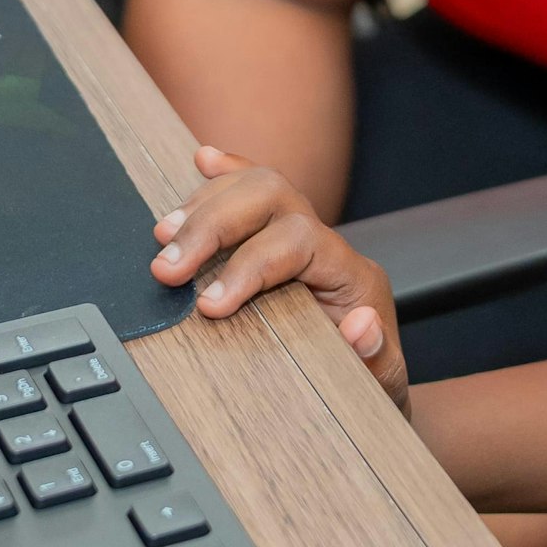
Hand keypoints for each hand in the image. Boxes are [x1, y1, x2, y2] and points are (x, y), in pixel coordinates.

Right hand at [150, 146, 407, 403]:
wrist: (376, 381)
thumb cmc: (374, 386)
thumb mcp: (382, 385)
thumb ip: (376, 359)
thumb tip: (361, 324)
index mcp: (352, 275)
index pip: (299, 241)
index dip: (250, 265)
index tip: (209, 305)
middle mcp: (328, 244)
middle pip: (271, 196)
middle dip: (213, 225)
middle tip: (167, 267)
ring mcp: (303, 234)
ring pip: (257, 186)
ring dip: (206, 204)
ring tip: (163, 236)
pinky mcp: (281, 238)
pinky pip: (256, 191)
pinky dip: (228, 175)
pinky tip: (203, 160)